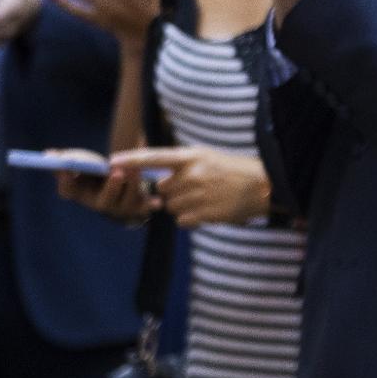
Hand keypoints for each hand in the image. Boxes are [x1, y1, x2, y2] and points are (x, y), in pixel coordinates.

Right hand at [52, 149, 156, 221]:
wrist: (120, 174)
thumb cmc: (95, 169)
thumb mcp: (82, 161)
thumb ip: (67, 158)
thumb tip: (49, 154)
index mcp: (80, 192)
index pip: (68, 191)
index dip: (66, 181)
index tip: (67, 169)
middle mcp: (98, 203)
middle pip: (102, 202)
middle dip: (111, 187)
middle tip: (116, 172)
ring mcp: (118, 206)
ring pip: (125, 202)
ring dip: (132, 187)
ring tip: (136, 171)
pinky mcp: (137, 205)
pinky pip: (144, 207)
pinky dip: (151, 205)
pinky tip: (158, 202)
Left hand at [113, 146, 271, 228]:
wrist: (264, 186)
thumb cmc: (236, 170)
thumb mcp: (209, 158)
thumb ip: (183, 167)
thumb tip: (161, 183)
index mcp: (192, 157)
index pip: (155, 157)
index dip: (132, 160)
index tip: (112, 161)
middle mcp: (191, 175)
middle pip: (162, 188)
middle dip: (173, 191)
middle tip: (197, 188)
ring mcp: (196, 195)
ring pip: (171, 206)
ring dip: (184, 206)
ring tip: (207, 199)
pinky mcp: (202, 214)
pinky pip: (182, 220)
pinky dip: (192, 218)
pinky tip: (209, 210)